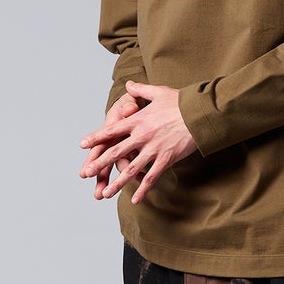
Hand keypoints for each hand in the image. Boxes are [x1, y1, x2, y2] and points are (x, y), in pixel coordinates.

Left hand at [78, 80, 200, 204]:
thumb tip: (128, 84)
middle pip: (116, 151)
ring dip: (117, 183)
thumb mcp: (159, 92)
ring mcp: (154, 149)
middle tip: (86, 173)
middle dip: (99, 163)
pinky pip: (151, 177)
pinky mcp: (166, 159)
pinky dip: (142, 189)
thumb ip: (141, 90)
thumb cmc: (182, 102)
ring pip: (131, 169)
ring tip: (105, 193)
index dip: (97, 137)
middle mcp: (142, 136)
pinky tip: (135, 199)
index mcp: (138, 120)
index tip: (83, 144)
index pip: (112, 130)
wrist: (201, 114)